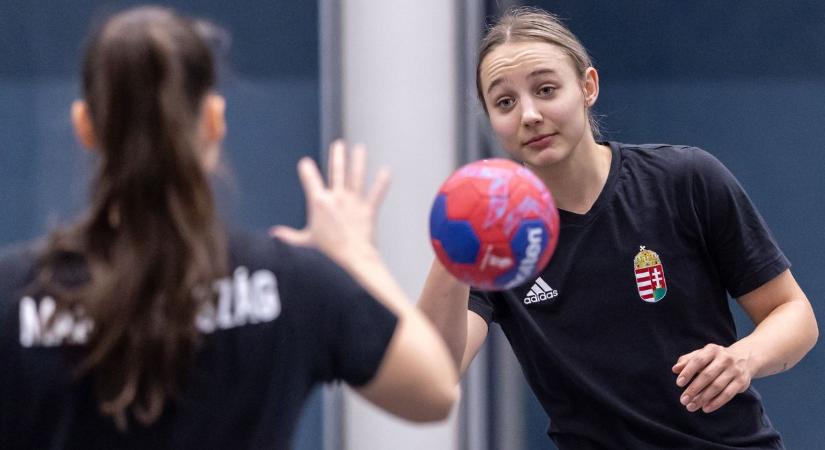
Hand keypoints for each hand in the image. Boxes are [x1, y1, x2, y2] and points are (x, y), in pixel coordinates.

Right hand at [270, 140, 389, 268]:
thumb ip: (289, 236)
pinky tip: (386, 172)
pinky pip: (376, 194)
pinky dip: (381, 183)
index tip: (305, 163)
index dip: (307, 170)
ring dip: (358, 162)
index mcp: (320, 202)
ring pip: (356, 177)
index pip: (311, 179)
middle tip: (338, 144)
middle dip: (337, 156)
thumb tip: (273, 235)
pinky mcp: (367, 209)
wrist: (352, 257)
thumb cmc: (329, 251)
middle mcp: (337, 197)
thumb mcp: (305, 242)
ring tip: (359, 148)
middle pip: (337, 171)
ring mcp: (353, 202)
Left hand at [671, 343, 752, 413]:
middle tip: (683, 400)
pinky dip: (716, 403)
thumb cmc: (715, 358)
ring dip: (703, 398)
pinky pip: (728, 394)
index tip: (679, 383)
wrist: (745, 358)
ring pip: (717, 387)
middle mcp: (725, 358)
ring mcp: (735, 370)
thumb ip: (687, 361)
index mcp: (712, 350)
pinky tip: (705, 408)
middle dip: (694, 389)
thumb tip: (675, 369)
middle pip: (707, 375)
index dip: (688, 372)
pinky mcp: (741, 382)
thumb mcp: (702, 355)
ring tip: (691, 407)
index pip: (698, 360)